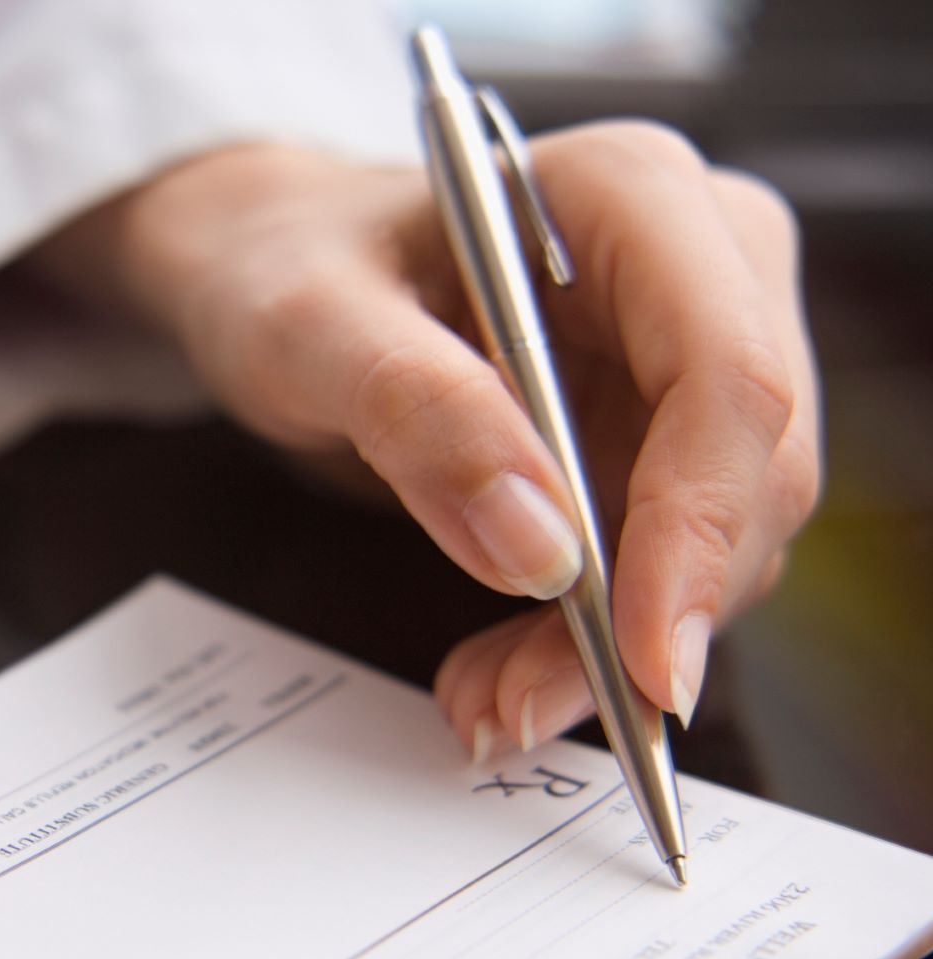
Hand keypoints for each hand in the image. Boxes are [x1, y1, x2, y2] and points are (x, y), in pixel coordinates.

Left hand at [33, 123, 818, 756]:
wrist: (269, 267)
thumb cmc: (284, 263)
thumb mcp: (308, 323)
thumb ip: (416, 410)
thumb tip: (538, 549)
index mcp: (631, 195)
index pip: (727, 372)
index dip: (701, 526)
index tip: (640, 658)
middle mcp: (694, 267)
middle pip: (748, 471)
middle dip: (646, 613)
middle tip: (520, 705)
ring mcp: (683, 358)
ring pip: (716, 540)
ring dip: (609, 646)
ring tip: (488, 700)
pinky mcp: (654, 437)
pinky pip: (661, 562)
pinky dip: (587, 639)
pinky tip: (506, 675)